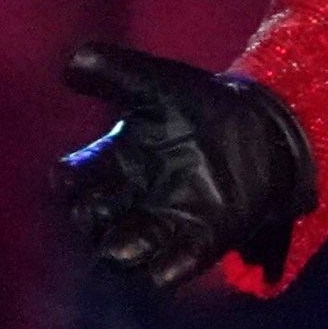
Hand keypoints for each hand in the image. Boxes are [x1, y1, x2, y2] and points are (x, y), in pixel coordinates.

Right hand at [57, 43, 316, 287]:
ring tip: (122, 250)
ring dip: (124, 251)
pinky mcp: (203, 237)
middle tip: (95, 215)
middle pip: (95, 221)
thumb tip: (73, 58)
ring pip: (129, 249)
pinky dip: (172, 267)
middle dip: (91, 223)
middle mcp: (131, 197)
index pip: (77, 177)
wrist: (261, 125)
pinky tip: (167, 270)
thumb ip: (118, 72)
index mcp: (114, 160)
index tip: (65, 177)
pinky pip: (180, 261)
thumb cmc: (199, 105)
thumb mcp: (160, 83)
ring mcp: (166, 221)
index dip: (68, 179)